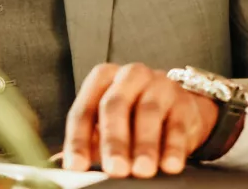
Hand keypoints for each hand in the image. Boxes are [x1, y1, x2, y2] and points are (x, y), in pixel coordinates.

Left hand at [62, 63, 220, 178]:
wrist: (178, 107)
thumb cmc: (132, 116)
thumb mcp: (107, 123)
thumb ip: (87, 141)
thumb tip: (64, 166)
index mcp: (103, 78)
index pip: (84, 109)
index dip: (78, 140)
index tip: (76, 167)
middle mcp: (129, 76)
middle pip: (115, 105)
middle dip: (113, 140)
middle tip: (115, 169)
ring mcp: (158, 85)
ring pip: (148, 113)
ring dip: (144, 145)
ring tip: (142, 170)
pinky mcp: (183, 102)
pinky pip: (177, 125)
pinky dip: (173, 148)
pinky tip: (170, 166)